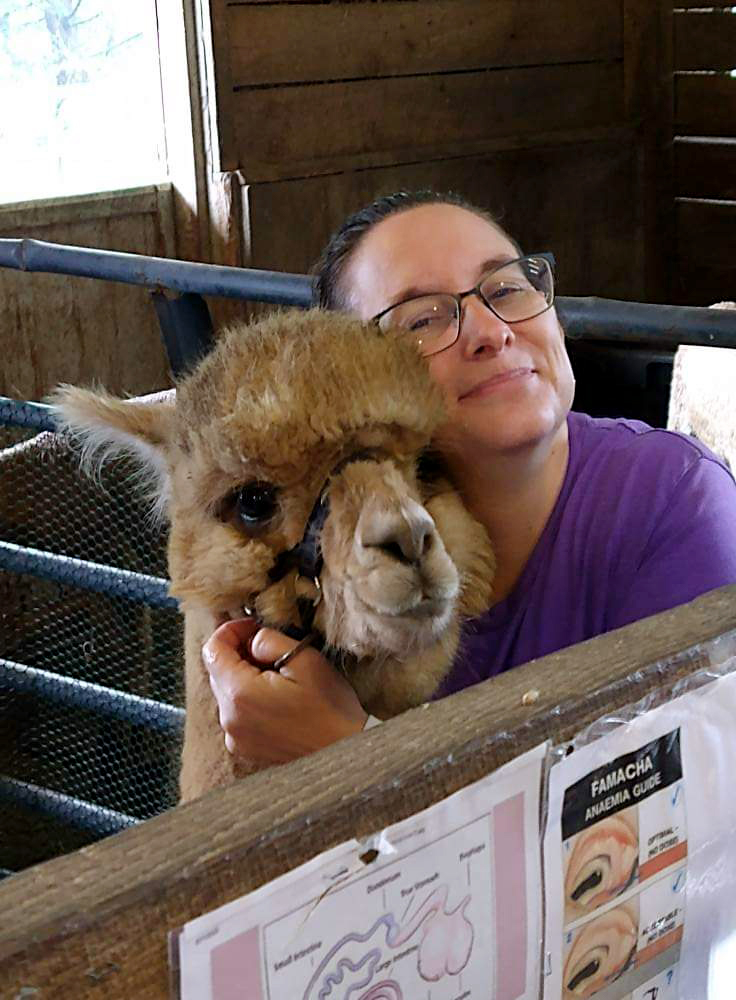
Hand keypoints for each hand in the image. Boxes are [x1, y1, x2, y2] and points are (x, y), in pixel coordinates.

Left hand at [202, 618, 367, 764]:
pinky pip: (237, 714)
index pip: (212, 650)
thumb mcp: (305, 660)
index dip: (230, 631)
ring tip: (279, 677)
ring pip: (227, 693)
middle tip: (271, 650)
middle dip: (239, 654)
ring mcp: (235, 738)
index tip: (252, 627)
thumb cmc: (331, 708)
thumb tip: (251, 639)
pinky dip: (250, 701)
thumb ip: (269, 641)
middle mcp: (230, 719)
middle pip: (218, 672)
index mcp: (240, 694)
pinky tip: (278, 700)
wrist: (347, 752)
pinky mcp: (245, 749)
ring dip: (245, 678)